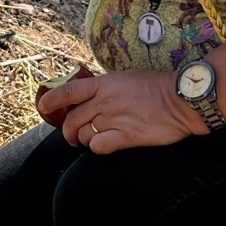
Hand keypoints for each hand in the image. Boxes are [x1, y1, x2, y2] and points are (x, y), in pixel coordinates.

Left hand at [38, 69, 207, 153]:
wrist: (182, 99)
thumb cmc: (159, 86)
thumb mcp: (127, 78)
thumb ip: (107, 87)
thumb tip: (93, 94)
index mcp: (104, 84)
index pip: (68, 91)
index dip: (50, 101)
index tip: (43, 107)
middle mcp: (105, 101)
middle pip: (71, 119)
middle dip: (67, 131)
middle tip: (72, 136)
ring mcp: (114, 119)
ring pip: (83, 134)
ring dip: (83, 140)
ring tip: (92, 139)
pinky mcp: (125, 137)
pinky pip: (98, 146)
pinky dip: (97, 148)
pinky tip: (106, 145)